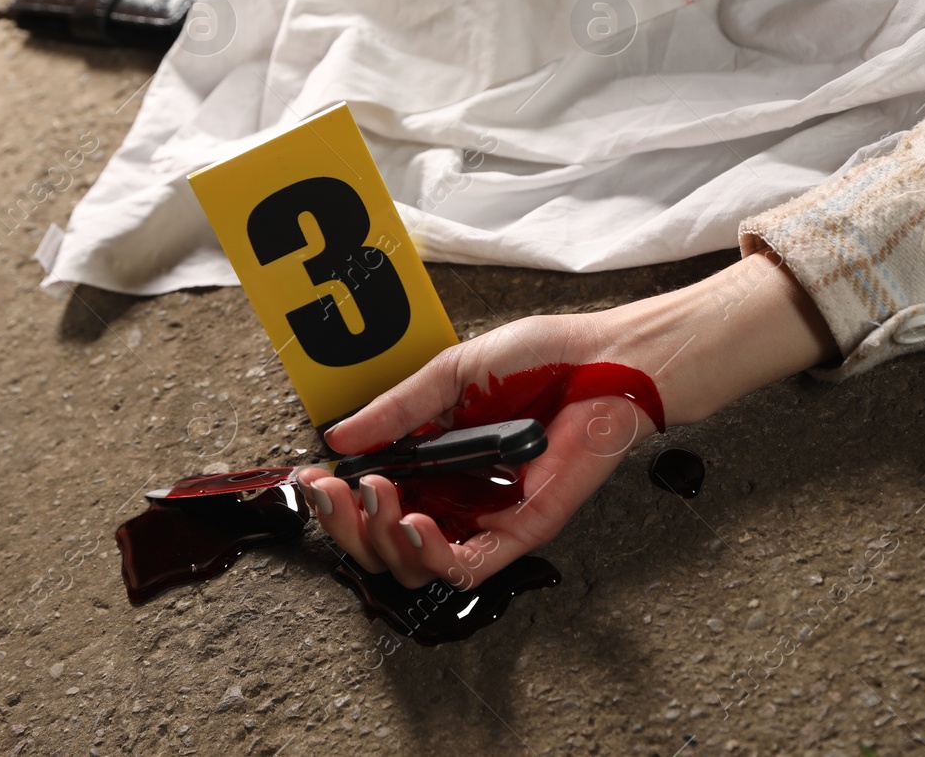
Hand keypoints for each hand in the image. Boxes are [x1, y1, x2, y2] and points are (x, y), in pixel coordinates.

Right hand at [298, 252, 837, 589]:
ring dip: (382, 538)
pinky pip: (466, 567)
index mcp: (435, 458)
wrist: (610, 362)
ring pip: (415, 564)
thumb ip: (399, 410)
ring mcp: (486, 516)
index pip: (372, 498)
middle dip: (347, 523)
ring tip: (378, 498)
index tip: (314, 478)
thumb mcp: (454, 372)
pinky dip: (432, 554)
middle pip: (382, 540)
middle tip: (337, 492)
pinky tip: (415, 522)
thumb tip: (342, 435)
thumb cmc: (548, 357)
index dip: (336, 497)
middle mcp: (456, 493)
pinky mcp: (520, 531)